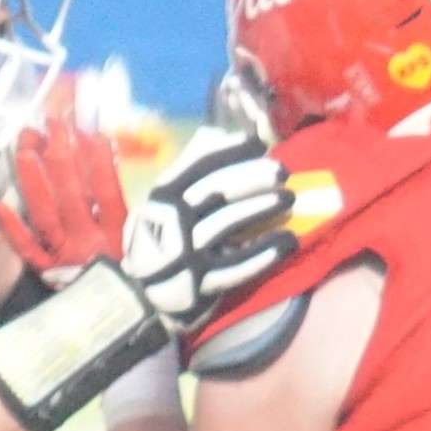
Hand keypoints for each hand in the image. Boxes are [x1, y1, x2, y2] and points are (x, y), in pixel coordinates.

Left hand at [0, 92, 124, 282]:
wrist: (123, 322)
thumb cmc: (136, 276)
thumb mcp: (142, 243)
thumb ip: (136, 212)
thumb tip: (111, 160)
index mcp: (118, 237)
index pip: (108, 196)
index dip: (101, 166)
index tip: (93, 133)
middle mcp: (90, 244)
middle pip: (72, 197)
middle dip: (62, 158)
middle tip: (52, 124)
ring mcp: (65, 257)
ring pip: (46, 216)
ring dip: (35, 182)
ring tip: (25, 149)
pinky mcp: (47, 272)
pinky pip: (27, 249)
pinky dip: (13, 229)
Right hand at [117, 130, 298, 331]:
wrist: (141, 296)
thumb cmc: (160, 242)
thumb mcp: (162, 204)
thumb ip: (186, 172)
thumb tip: (215, 134)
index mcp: (162, 199)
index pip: (198, 166)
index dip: (230, 152)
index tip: (259, 144)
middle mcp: (171, 222)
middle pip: (215, 192)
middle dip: (250, 178)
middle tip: (280, 171)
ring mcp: (184, 253)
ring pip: (227, 223)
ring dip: (261, 208)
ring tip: (288, 198)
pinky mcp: (200, 282)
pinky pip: (237, 265)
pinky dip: (264, 252)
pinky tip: (287, 241)